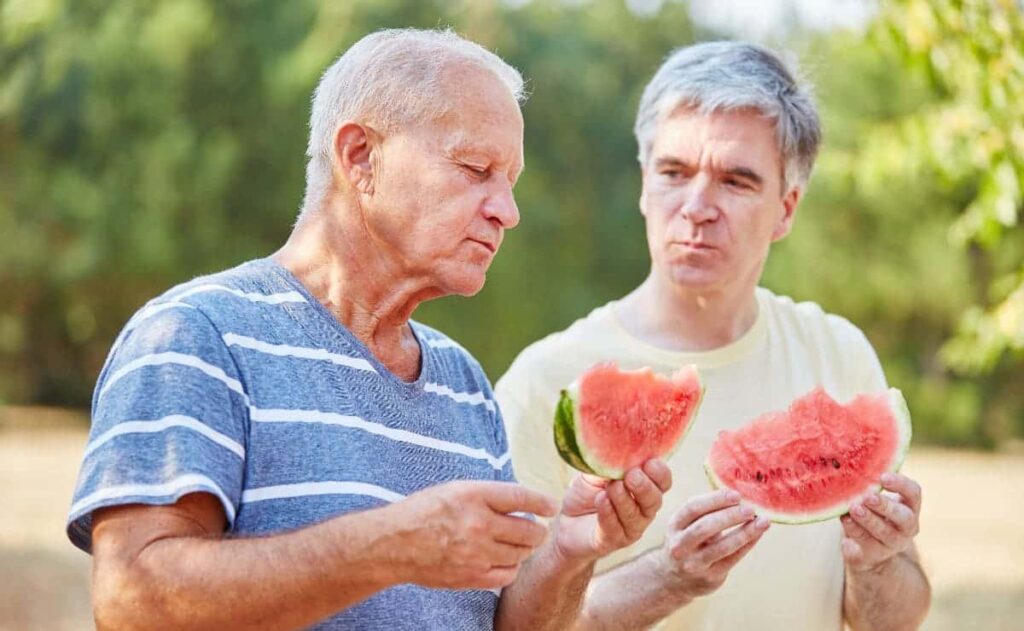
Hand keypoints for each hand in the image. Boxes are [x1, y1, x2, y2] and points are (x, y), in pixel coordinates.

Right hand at [391, 480, 557, 589]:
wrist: (394, 544)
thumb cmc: (423, 512)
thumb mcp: (454, 490)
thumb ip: (487, 495)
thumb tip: (519, 502)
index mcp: (473, 495)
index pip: (521, 497)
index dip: (542, 502)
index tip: (551, 506)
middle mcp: (478, 523)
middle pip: (529, 530)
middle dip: (537, 530)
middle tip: (535, 529)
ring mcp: (476, 552)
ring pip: (521, 553)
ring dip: (524, 549)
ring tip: (517, 544)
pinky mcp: (471, 576)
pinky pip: (508, 575)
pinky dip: (512, 567)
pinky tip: (504, 561)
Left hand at [553, 459, 671, 563]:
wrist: (566, 521)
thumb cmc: (586, 493)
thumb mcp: (596, 472)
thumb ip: (609, 461)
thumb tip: (618, 444)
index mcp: (645, 488)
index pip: (663, 481)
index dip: (660, 473)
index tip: (649, 462)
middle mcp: (643, 509)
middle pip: (655, 500)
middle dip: (645, 487)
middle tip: (631, 475)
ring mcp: (630, 528)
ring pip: (635, 516)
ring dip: (624, 499)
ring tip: (612, 486)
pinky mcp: (613, 541)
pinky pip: (615, 528)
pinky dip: (608, 513)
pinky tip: (602, 500)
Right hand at [656, 490, 769, 597]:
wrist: (674, 580)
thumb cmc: (689, 543)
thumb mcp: (688, 526)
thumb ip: (707, 513)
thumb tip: (739, 498)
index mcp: (675, 525)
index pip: (693, 508)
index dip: (715, 500)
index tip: (736, 495)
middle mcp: (680, 545)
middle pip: (705, 527)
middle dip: (730, 516)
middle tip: (750, 509)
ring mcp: (693, 563)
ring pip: (721, 546)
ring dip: (745, 532)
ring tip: (762, 522)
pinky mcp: (709, 577)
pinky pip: (732, 559)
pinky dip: (747, 545)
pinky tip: (758, 534)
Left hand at [841, 472, 921, 572]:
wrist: (867, 549)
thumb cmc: (873, 513)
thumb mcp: (877, 499)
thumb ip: (872, 485)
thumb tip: (855, 461)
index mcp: (909, 507)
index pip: (914, 494)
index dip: (901, 485)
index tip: (883, 477)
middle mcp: (906, 527)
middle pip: (904, 517)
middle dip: (886, 506)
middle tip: (869, 497)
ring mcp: (892, 543)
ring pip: (884, 532)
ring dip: (868, 519)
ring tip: (855, 508)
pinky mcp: (875, 553)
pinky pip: (865, 540)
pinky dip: (853, 528)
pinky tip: (844, 518)